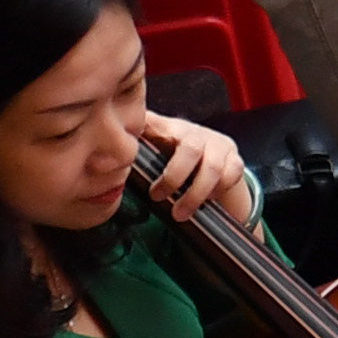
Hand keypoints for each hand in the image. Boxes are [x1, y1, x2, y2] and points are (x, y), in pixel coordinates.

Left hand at [137, 107, 256, 226]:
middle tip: (157, 196)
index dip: (144, 128)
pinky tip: (205, 202)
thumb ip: (138, 151)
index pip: (154, 122)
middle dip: (174, 177)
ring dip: (194, 194)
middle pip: (190, 148)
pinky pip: (230, 175)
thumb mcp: (158, 152)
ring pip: (211, 167)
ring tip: (179, 214)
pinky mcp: (235, 160)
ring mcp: (219, 146)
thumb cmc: (179, 160)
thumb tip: (102, 159)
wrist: (219, 162)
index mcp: (171, 129)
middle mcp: (196, 133)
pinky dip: (216, 191)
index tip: (131, 144)